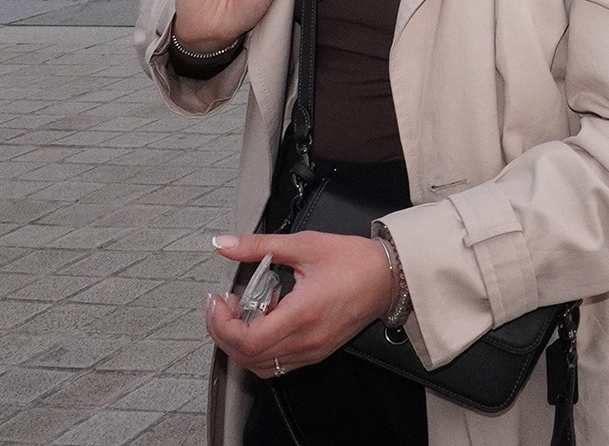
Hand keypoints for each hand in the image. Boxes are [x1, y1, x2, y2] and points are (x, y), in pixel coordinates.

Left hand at [205, 232, 398, 376]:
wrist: (391, 275)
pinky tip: (267, 319)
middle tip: (223, 306)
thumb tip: (226, 244)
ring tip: (245, 313)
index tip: (217, 302)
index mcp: (302, 314)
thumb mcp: (304, 244)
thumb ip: (258, 245)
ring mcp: (313, 350)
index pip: (247, 340)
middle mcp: (307, 340)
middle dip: (225, 333)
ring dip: (242, 343)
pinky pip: (278, 363)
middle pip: (248, 357)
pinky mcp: (318, 351)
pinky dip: (262, 348)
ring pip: (261, 365)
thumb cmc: (355, 261)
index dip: (222, 325)